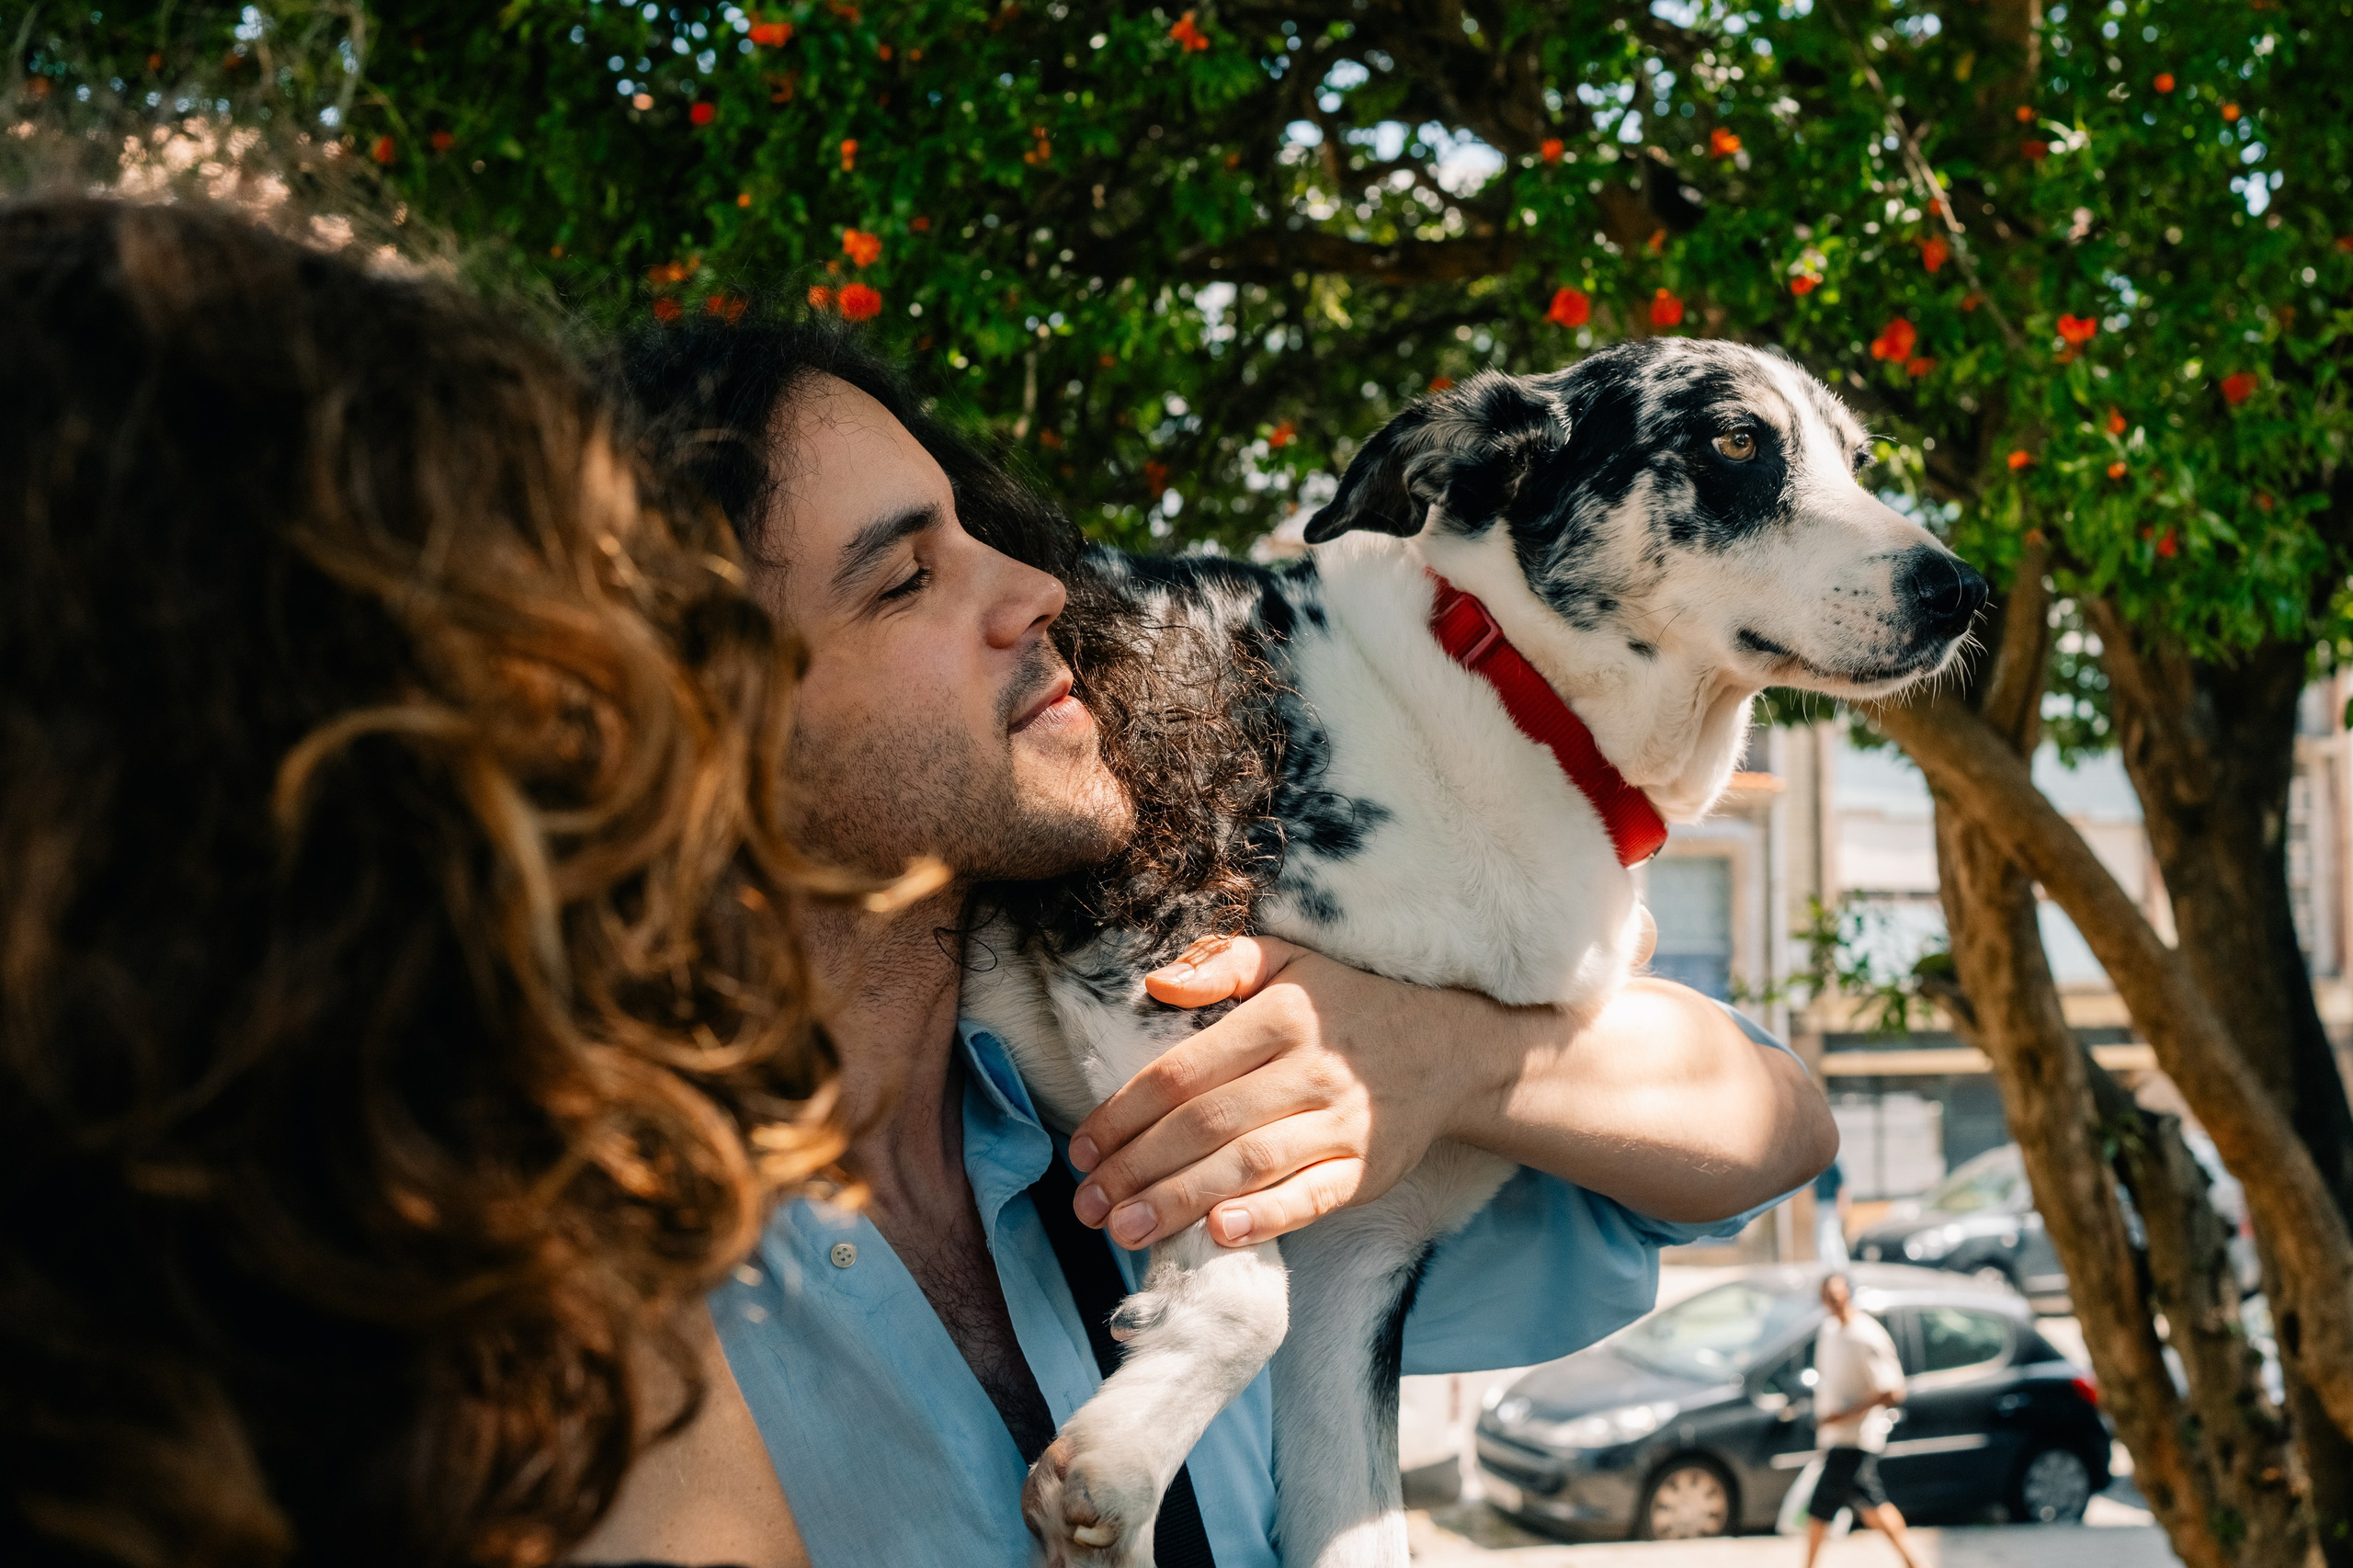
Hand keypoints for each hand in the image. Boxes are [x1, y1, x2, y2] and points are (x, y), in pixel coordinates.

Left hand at [1065, 936, 1491, 1250]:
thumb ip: (1221, 964)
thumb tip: (1157, 985)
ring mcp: (1342, 1122)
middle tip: (1087, 1205)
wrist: (1449, 1048)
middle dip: (1137, 1168)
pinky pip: (1314, 1196)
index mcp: (1280, 1015)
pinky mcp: (1369, 1168)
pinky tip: (1219, 1233)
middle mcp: (1309, 1068)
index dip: (1125, 1114)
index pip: (1182, 1072)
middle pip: (1206, 1125)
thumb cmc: (1347, 1006)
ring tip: (1126, 1231)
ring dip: (1181, 1200)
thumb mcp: (1289, 960)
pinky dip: (1267, 1218)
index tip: (1082, 1148)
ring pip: (1249, 1164)